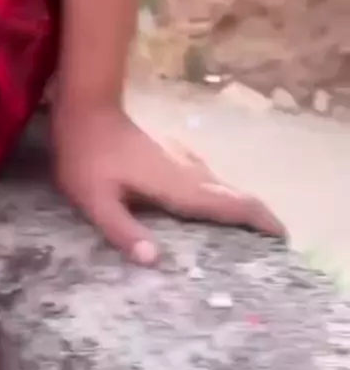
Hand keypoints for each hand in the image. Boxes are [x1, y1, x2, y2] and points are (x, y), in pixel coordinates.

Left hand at [51, 106, 285, 264]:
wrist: (87, 109)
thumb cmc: (87, 157)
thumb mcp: (95, 200)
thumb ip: (122, 230)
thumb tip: (155, 260)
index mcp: (176, 186)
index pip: (227, 203)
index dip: (257, 218)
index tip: (281, 236)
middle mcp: (187, 173)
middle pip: (233, 195)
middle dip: (257, 217)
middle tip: (273, 245)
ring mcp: (181, 162)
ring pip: (221, 187)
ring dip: (240, 207)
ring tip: (251, 233)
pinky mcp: (172, 158)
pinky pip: (207, 182)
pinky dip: (221, 197)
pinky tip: (212, 207)